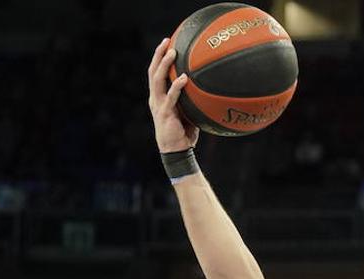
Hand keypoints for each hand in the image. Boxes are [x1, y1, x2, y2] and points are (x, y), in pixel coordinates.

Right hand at [147, 38, 198, 152]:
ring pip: (158, 79)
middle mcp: (155, 98)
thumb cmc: (184, 133)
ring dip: (165, 65)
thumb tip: (210, 90)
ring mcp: (158, 105)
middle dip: (158, 55)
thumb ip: (193, 101)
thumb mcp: (188, 113)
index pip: (155, 73)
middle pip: (153, 71)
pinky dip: (176, 86)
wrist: (176, 151)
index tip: (166, 43)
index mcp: (158, 97)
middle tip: (166, 41)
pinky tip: (184, 78)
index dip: (159, 58)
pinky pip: (171, 97)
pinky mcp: (165, 113)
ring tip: (172, 52)